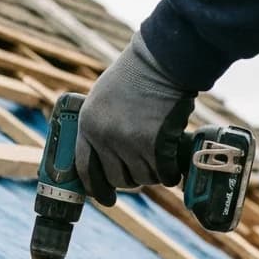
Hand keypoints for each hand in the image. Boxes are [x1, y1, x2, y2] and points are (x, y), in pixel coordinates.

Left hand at [75, 32, 195, 205]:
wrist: (162, 60)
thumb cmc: (136, 75)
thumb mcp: (103, 98)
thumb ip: (100, 126)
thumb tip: (106, 158)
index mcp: (88, 124)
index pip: (85, 167)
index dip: (96, 187)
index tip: (105, 198)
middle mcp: (104, 137)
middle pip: (117, 178)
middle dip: (130, 179)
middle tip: (142, 171)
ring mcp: (129, 143)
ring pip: (142, 178)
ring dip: (152, 174)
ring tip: (159, 160)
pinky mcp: (155, 145)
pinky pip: (163, 173)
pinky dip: (170, 173)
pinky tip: (173, 167)